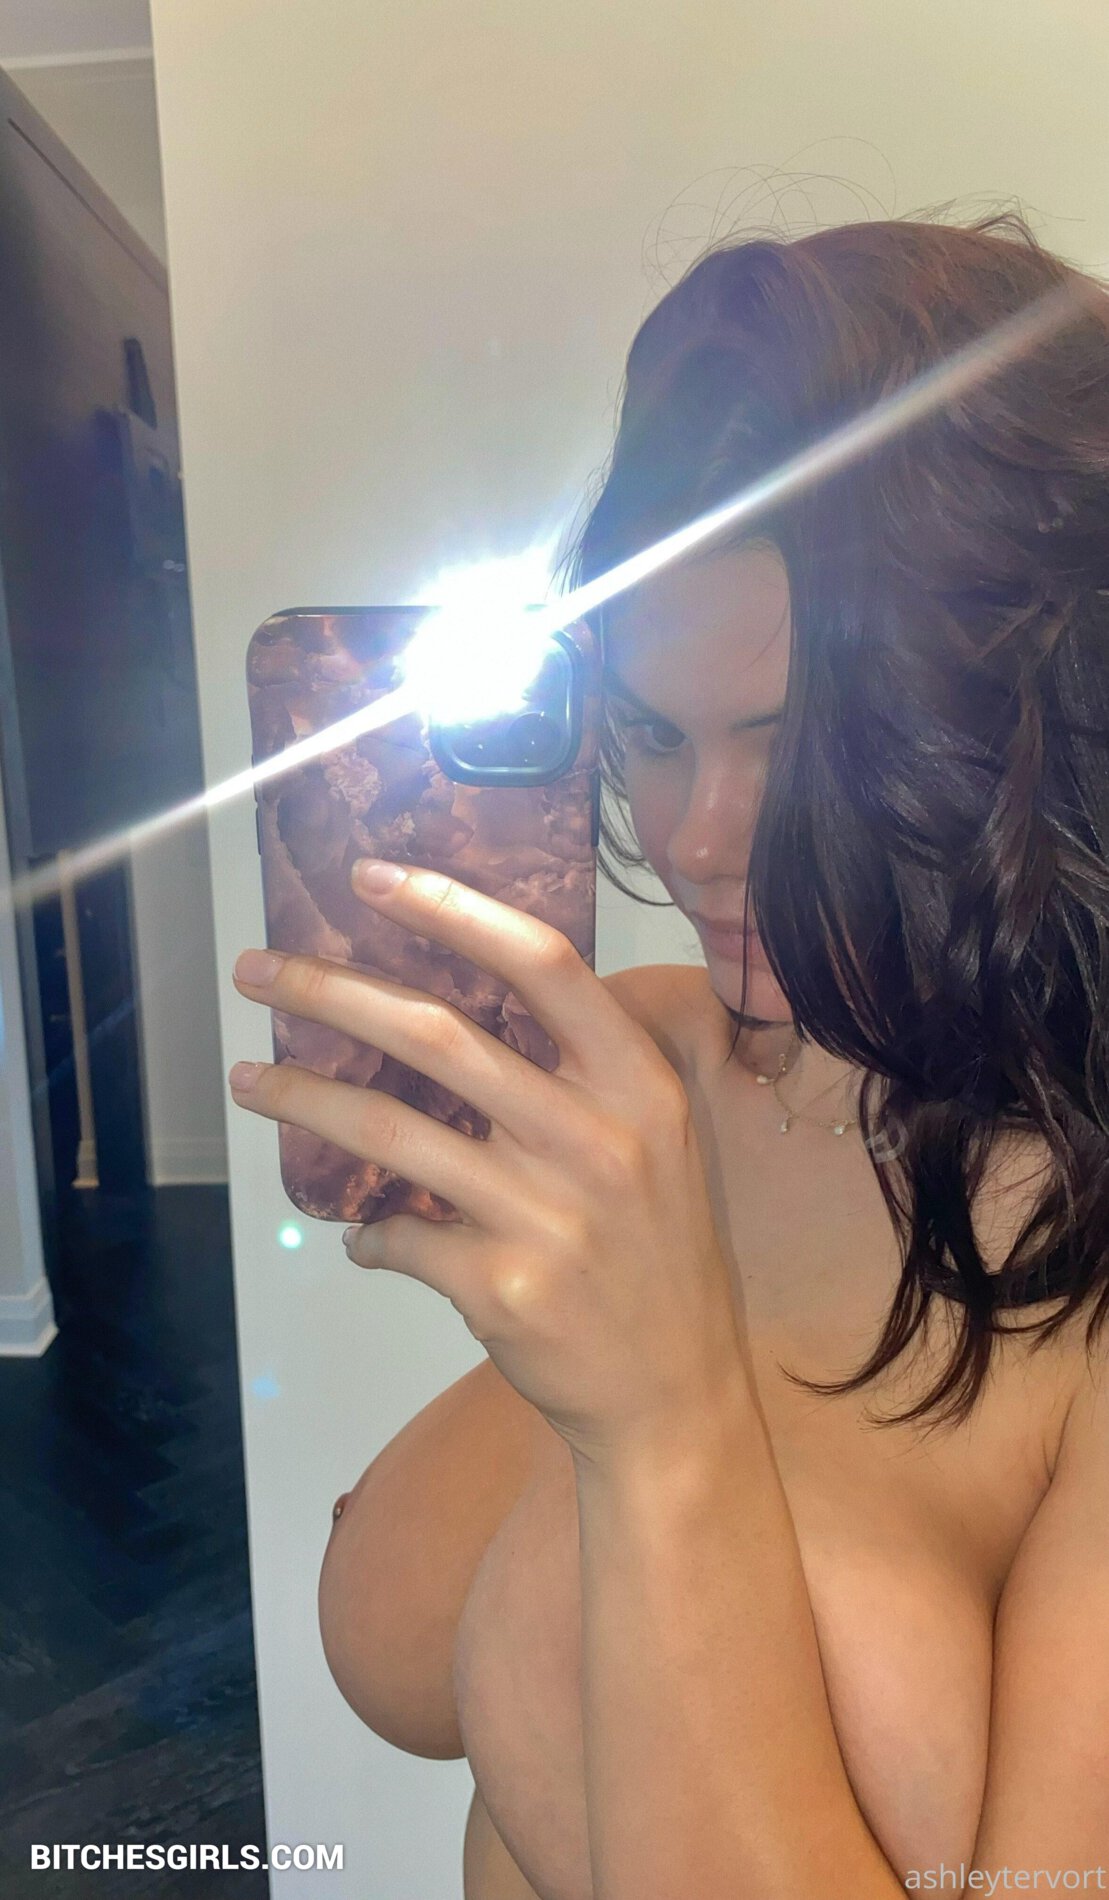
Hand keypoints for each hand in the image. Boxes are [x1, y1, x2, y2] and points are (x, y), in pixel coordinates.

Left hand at [229, 856, 749, 1466]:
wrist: (677, 1394)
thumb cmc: (659, 1254)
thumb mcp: (659, 1145)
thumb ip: (581, 1078)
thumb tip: (456, 1023)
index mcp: (639, 1083)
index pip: (542, 963)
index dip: (451, 909)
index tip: (369, 879)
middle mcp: (597, 1136)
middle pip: (439, 1034)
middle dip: (330, 991)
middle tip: (257, 970)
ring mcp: (547, 1213)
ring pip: (389, 1130)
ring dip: (302, 1099)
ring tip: (249, 1081)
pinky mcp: (501, 1285)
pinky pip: (397, 1235)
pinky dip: (363, 1232)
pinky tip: (355, 1233)